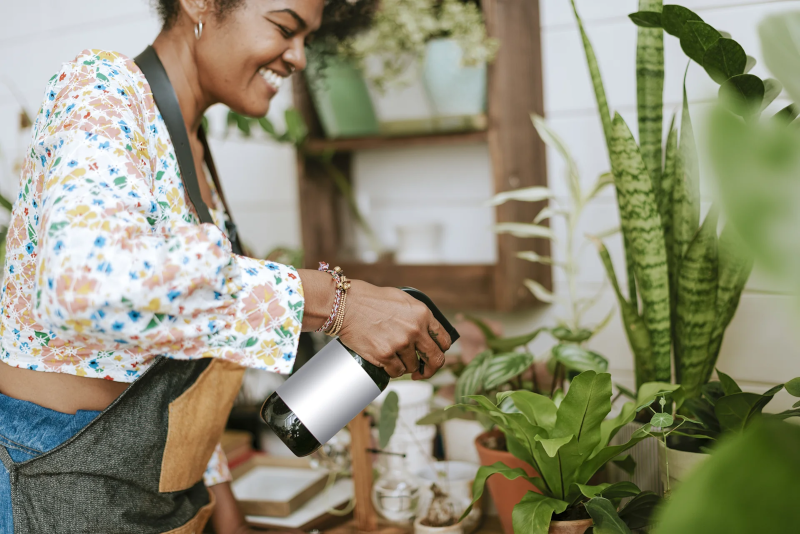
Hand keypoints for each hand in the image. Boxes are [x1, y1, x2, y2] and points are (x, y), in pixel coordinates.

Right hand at [336, 280, 452, 378]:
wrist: (347, 305)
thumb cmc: (371, 300)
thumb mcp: (403, 299)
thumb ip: (419, 315)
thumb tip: (429, 332)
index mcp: (423, 314)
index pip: (444, 340)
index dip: (440, 350)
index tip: (434, 354)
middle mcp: (415, 330)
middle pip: (435, 359)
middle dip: (431, 368)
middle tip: (424, 371)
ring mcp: (401, 344)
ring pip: (413, 367)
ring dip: (406, 366)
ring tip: (394, 356)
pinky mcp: (385, 355)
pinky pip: (397, 372)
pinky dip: (392, 369)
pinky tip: (386, 361)